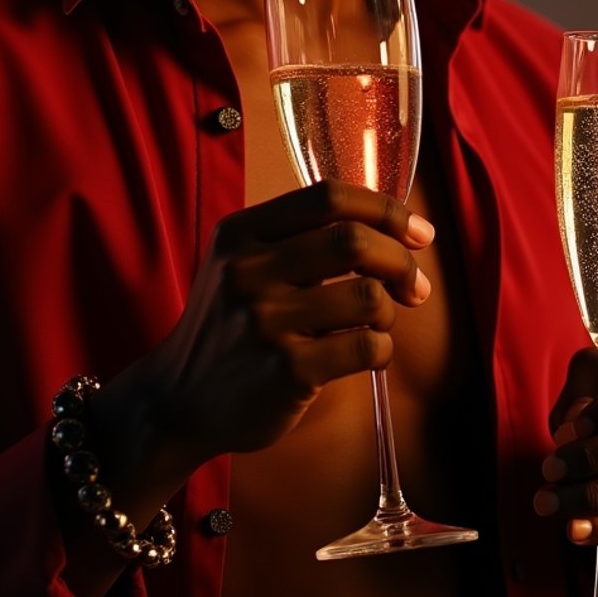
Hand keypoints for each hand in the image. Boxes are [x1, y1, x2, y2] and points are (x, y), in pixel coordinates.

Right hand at [144, 180, 433, 468]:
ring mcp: (266, 321)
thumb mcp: (238, 264)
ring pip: (367, 295)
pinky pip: (367, 347)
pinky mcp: (287, 370)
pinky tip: (367, 354)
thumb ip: (294, 237)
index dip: (384, 209)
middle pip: (353, 240)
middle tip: (415, 285)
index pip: (328, 196)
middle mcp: (248, 270)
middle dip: (401, 261)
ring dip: (389, 309)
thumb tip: (389, 226)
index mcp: (241, 233)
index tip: (418, 231)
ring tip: (378, 323)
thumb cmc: (228, 326)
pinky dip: (382, 349)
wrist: (179, 400)